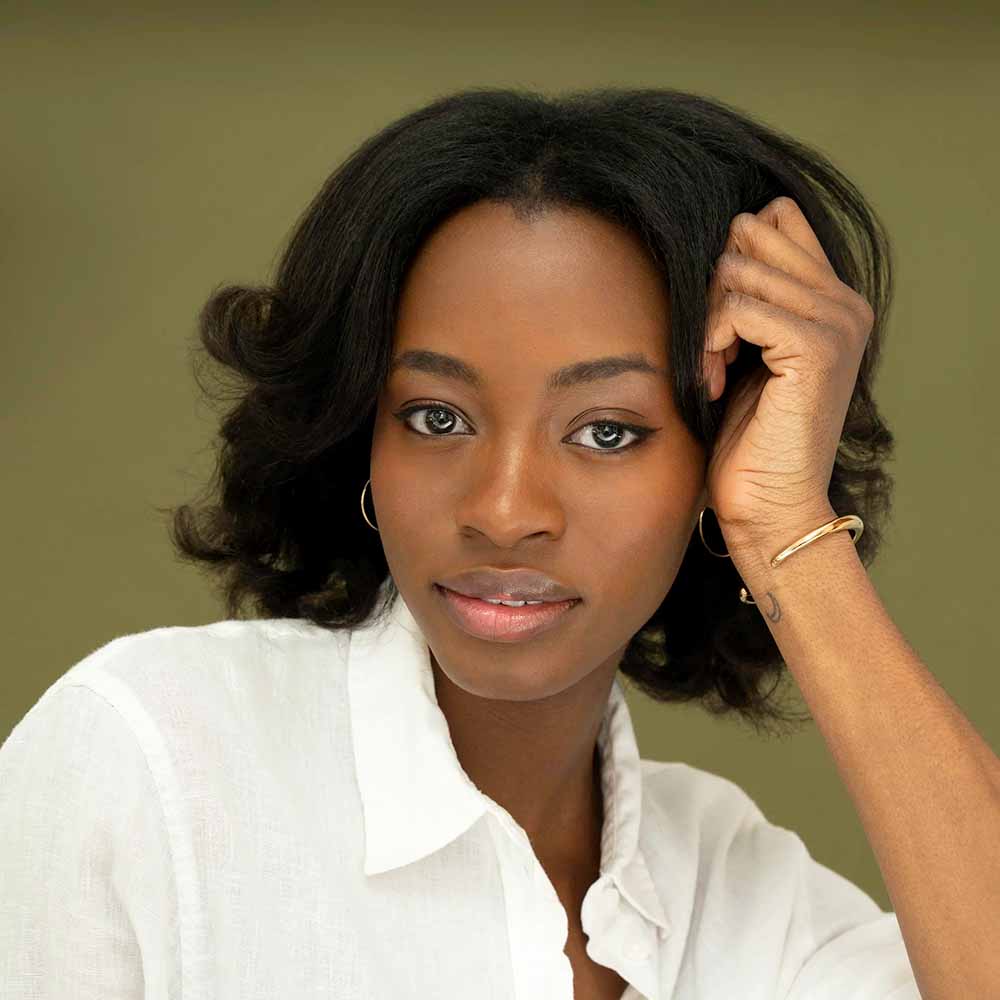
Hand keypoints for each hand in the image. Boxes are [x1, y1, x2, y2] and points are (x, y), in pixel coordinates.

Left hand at [702, 196, 873, 552]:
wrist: (771, 503)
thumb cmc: (751, 436)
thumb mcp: (747, 353)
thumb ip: (748, 299)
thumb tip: (726, 242)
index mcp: (834, 300)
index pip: (778, 216)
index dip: (732, 253)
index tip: (719, 317)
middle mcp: (845, 304)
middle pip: (753, 233)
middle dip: (715, 285)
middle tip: (711, 346)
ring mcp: (836, 323)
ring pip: (739, 270)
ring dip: (707, 322)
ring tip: (713, 369)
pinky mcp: (816, 348)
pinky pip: (739, 308)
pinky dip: (711, 342)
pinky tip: (715, 380)